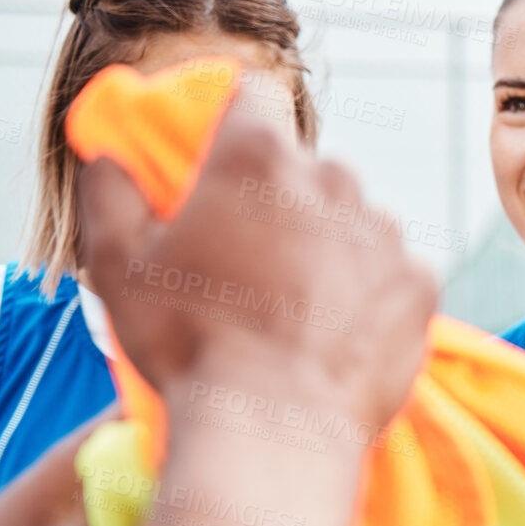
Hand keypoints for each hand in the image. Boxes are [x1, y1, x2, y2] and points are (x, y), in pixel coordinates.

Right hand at [75, 83, 438, 432]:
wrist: (277, 428)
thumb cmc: (191, 346)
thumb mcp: (118, 267)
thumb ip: (109, 195)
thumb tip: (106, 158)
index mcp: (257, 158)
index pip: (251, 97)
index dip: (234, 126)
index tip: (222, 167)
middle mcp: (332, 179)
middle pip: (304, 168)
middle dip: (280, 201)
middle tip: (250, 263)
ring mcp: (384, 231)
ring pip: (352, 221)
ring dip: (327, 248)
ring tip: (293, 309)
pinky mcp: (419, 283)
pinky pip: (390, 272)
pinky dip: (368, 294)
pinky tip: (334, 335)